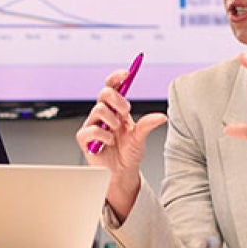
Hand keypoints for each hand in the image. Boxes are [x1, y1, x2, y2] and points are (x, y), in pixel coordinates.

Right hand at [76, 67, 166, 216]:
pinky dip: (104, 136)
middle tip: (125, 113)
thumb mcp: (140, 137)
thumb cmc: (128, 154)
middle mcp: (102, 115)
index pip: (112, 86)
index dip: (117, 77)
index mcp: (115, 110)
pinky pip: (91, 130)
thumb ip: (147, 125)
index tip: (127, 73)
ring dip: (113, 122)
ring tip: (117, 134)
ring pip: (99, 110)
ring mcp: (92, 125)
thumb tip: (161, 117)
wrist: (121, 173)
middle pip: (104, 93)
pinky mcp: (85, 138)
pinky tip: (108, 143)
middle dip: (118, 101)